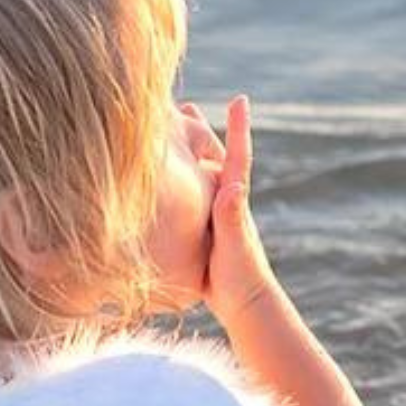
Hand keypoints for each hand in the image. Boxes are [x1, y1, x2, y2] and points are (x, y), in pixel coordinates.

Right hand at [184, 94, 276, 325]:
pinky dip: (176, 181)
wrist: (243, 304)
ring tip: (169, 134)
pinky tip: (161, 183)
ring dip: (185, 153)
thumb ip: (231, 217)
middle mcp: (226, 200)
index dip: (238, 128)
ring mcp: (213, 214)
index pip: (237, 156)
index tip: (240, 100)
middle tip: (185, 106)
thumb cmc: (240, 276)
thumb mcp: (234, 245)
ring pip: (197, 175)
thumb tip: (232, 188)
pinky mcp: (202, 228)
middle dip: (200, 132)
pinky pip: (187, 197)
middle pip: (212, 157)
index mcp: (234, 199)